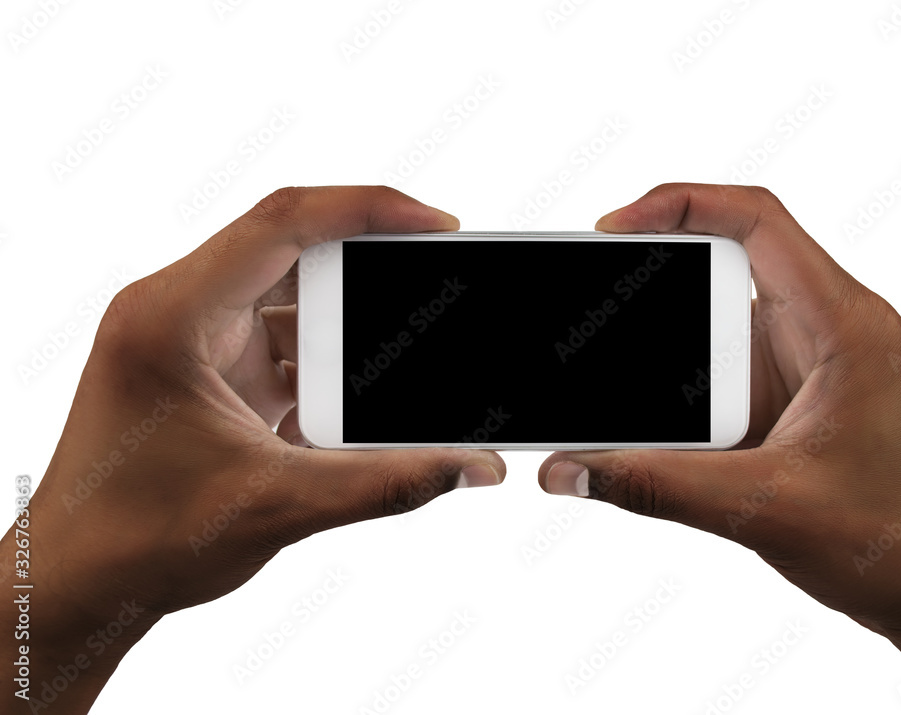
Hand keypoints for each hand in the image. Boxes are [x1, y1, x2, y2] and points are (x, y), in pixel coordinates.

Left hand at [1, 186, 504, 712]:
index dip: (368, 209)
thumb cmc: (134, 540)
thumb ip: (386, 483)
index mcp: (171, 317)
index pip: (281, 223)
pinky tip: (345, 408)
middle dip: (367, 276)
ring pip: (291, 303)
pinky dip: (323, 368)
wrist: (78, 584)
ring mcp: (192, 341)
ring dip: (343, 334)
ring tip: (390, 367)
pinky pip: (282, 345)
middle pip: (293, 256)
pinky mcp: (209, 371)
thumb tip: (468, 465)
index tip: (435, 225)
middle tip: (428, 289)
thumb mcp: (275, 506)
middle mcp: (177, 312)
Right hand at [539, 183, 900, 712]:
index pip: (757, 220)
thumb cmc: (895, 539)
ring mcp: (809, 357)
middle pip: (730, 256)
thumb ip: (656, 486)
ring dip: (669, 334)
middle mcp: (828, 326)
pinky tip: (656, 408)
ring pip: (723, 311)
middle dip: (657, 269)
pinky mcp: (792, 390)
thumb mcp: (763, 507)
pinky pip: (726, 357)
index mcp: (842, 327)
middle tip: (599, 287)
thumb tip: (572, 471)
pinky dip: (684, 374)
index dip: (678, 204)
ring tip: (619, 359)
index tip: (613, 227)